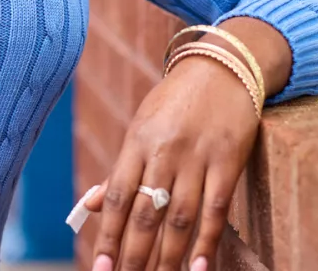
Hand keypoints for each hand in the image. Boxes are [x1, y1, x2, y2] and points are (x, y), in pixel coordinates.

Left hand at [83, 18, 291, 270]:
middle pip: (147, 214)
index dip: (108, 235)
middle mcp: (164, 152)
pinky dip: (207, 241)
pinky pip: (216, 209)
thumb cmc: (175, 102)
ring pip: (180, 218)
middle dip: (135, 255)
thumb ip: (121, 170)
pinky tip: (199, 268)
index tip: (100, 267)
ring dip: (168, 257)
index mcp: (137, 142)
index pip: (117, 197)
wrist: (222, 67)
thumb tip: (89, 205)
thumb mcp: (142, 127)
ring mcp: (197, 157)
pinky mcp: (228, 161)